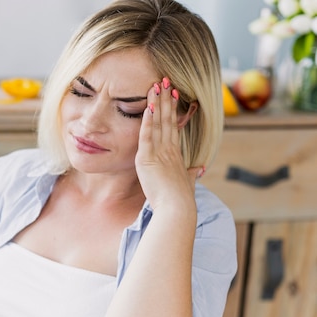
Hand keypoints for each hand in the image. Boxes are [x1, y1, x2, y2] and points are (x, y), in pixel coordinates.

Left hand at [135, 77, 201, 211]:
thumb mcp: (187, 183)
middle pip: (167, 119)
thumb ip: (192, 174)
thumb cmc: (181, 199)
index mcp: (175, 154)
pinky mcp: (148, 158)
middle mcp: (169, 149)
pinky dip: (147, 120)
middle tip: (165, 80)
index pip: (173, 126)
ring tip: (157, 85)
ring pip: (158, 122)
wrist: (177, 208)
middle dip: (166, 99)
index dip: (172, 109)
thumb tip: (198, 170)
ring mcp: (160, 152)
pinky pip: (148, 135)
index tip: (172, 94)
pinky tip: (148, 106)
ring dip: (157, 103)